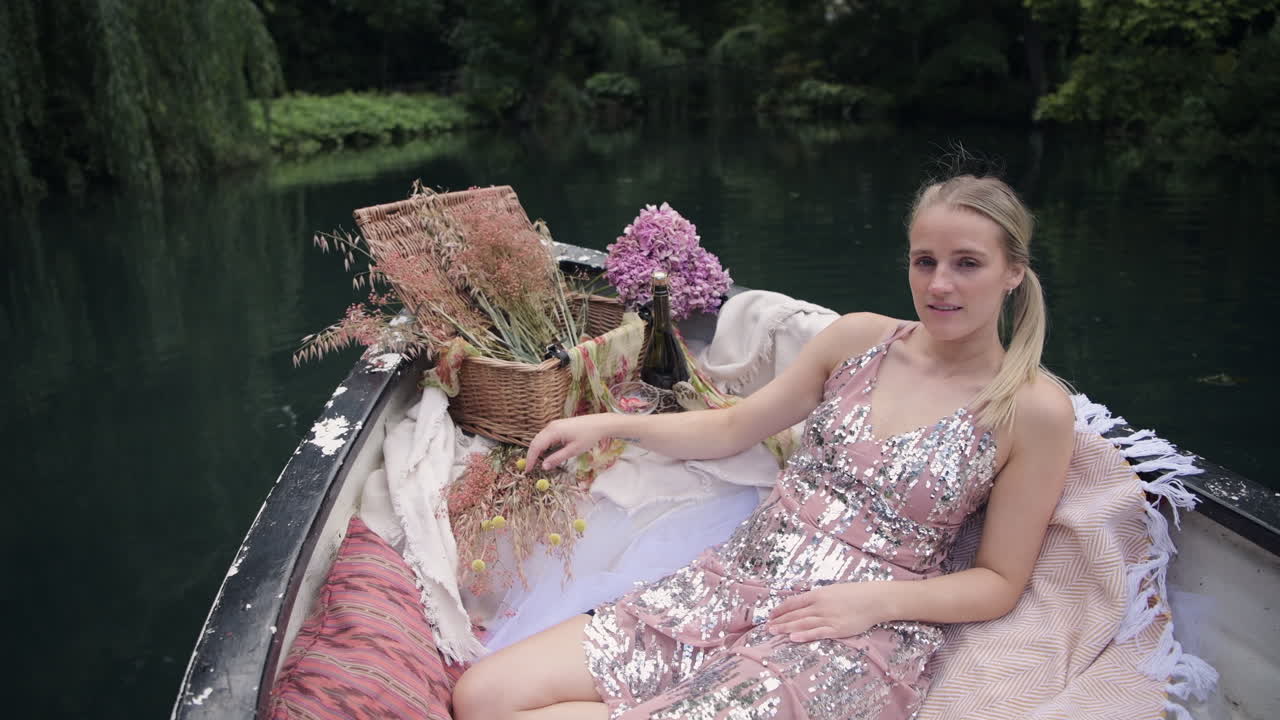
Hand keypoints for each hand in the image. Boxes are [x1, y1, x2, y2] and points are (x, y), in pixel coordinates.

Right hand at [525, 414, 609, 470]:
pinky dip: (543, 446)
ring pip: (540, 439)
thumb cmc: (588, 437)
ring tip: (536, 463)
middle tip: (530, 469)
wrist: (600, 424)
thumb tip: (543, 467)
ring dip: (537, 451)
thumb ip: (557, 458)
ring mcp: (554, 425)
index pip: (536, 446)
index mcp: (553, 431)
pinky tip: (546, 454)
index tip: (527, 470)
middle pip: (535, 441)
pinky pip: (546, 437)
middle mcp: (551, 426)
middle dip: (531, 455)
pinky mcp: (558, 426)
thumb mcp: (573, 451)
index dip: (530, 459)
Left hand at [766, 583, 888, 641]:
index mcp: (818, 594)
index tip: (771, 615)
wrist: (875, 600)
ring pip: (802, 623)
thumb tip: (804, 603)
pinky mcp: (837, 629)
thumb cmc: (855, 594)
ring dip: (786, 628)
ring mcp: (828, 617)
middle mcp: (820, 605)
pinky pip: (817, 633)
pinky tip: (793, 638)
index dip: (781, 609)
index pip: (794, 602)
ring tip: (774, 632)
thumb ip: (818, 597)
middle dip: (780, 620)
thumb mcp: (833, 590)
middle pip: (795, 614)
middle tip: (766, 626)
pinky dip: (804, 635)